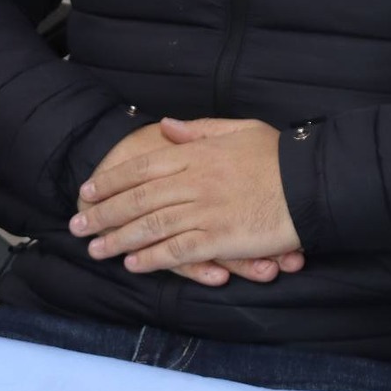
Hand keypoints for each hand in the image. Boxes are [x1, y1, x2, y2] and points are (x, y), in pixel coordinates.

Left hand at [73, 117, 301, 275]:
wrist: (312, 183)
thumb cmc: (280, 155)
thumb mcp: (240, 129)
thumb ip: (200, 129)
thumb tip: (166, 126)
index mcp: (197, 153)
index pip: (143, 167)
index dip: (112, 180)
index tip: (89, 191)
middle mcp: (194, 181)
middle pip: (138, 198)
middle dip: (104, 213)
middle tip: (78, 225)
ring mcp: (205, 211)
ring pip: (150, 226)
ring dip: (118, 239)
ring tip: (95, 249)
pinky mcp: (220, 238)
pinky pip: (178, 250)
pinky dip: (152, 257)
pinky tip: (132, 263)